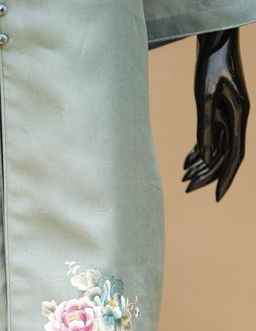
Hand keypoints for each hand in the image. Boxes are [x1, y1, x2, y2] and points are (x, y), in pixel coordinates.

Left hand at [183, 29, 248, 199]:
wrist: (213, 41)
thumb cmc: (210, 64)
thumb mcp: (204, 98)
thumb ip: (204, 129)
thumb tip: (204, 160)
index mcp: (239, 115)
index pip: (235, 155)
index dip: (226, 178)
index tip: (216, 198)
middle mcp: (236, 118)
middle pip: (223, 155)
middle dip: (206, 174)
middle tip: (186, 190)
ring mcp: (228, 114)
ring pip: (216, 148)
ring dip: (200, 164)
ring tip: (183, 179)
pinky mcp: (219, 110)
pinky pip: (210, 137)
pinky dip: (198, 150)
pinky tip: (186, 162)